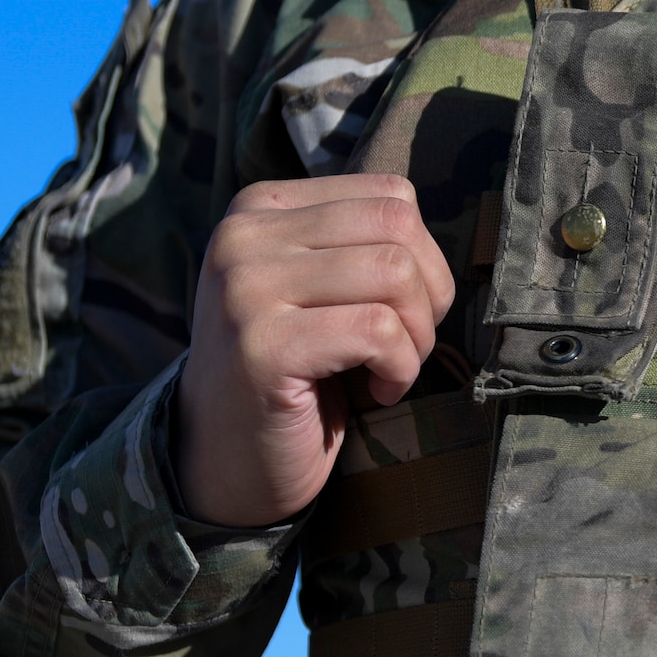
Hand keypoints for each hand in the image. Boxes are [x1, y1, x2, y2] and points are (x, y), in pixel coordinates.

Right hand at [174, 175, 455, 528]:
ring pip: (394, 273)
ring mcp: (246, 289)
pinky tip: (376, 392)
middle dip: (429, 294)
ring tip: (389, 370)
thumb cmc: (296, 373)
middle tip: (406, 345)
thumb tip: (431, 230)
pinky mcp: (263, 346)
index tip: (400, 311)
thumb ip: (359, 243)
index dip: (424, 258)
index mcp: (260, 207)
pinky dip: (399, 368)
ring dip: (417, 336)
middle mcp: (243, 236)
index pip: (391, 196)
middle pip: (397, 228)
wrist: (226, 460)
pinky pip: (378, 330)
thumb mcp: (319, 286)